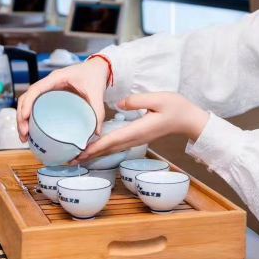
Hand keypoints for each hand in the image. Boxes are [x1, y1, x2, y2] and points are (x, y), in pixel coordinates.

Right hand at [16, 57, 110, 141]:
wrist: (98, 68)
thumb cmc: (94, 75)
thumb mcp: (97, 93)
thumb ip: (98, 111)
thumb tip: (95, 132)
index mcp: (57, 78)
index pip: (36, 89)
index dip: (27, 103)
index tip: (24, 117)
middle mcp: (49, 83)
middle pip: (27, 97)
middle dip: (21, 116)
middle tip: (24, 133)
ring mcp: (48, 89)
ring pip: (28, 102)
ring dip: (22, 118)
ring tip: (24, 136)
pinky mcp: (51, 95)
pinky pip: (35, 104)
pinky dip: (30, 117)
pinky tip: (31, 130)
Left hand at [74, 92, 209, 163]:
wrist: (189, 119)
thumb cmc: (176, 107)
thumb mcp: (158, 98)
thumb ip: (137, 101)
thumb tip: (120, 102)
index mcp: (137, 130)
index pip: (111, 140)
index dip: (94, 147)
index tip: (79, 153)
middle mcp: (135, 138)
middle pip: (108, 149)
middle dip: (89, 155)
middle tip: (69, 160)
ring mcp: (136, 140)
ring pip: (112, 150)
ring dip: (94, 154)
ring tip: (78, 157)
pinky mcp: (137, 137)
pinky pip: (117, 146)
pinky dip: (104, 149)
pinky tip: (96, 148)